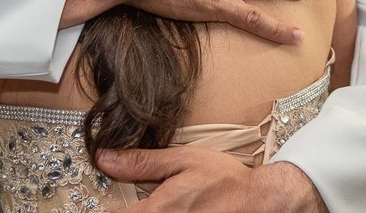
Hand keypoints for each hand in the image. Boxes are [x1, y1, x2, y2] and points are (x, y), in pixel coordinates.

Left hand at [99, 145, 326, 212]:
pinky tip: (177, 209)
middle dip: (133, 211)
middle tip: (143, 202)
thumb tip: (104, 157)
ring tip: (163, 205)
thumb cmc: (225, 180)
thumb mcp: (183, 160)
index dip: (111, 208)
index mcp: (158, 211)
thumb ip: (142, 163)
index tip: (119, 201)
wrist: (261, 202)